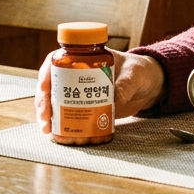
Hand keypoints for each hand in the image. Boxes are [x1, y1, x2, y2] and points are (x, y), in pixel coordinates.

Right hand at [36, 49, 164, 133]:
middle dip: (44, 102)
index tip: (43, 89)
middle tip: (45, 119)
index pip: (57, 62)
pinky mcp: (88, 108)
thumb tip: (114, 98)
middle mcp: (77, 74)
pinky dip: (63, 125)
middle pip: (52, 85)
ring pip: (57, 102)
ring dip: (50, 116)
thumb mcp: (134, 74)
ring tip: (48, 130)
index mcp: (85, 58)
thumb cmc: (140, 71)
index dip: (46, 75)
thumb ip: (126, 85)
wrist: (150, 86)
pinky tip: (60, 135)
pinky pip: (70, 115)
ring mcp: (81, 92)